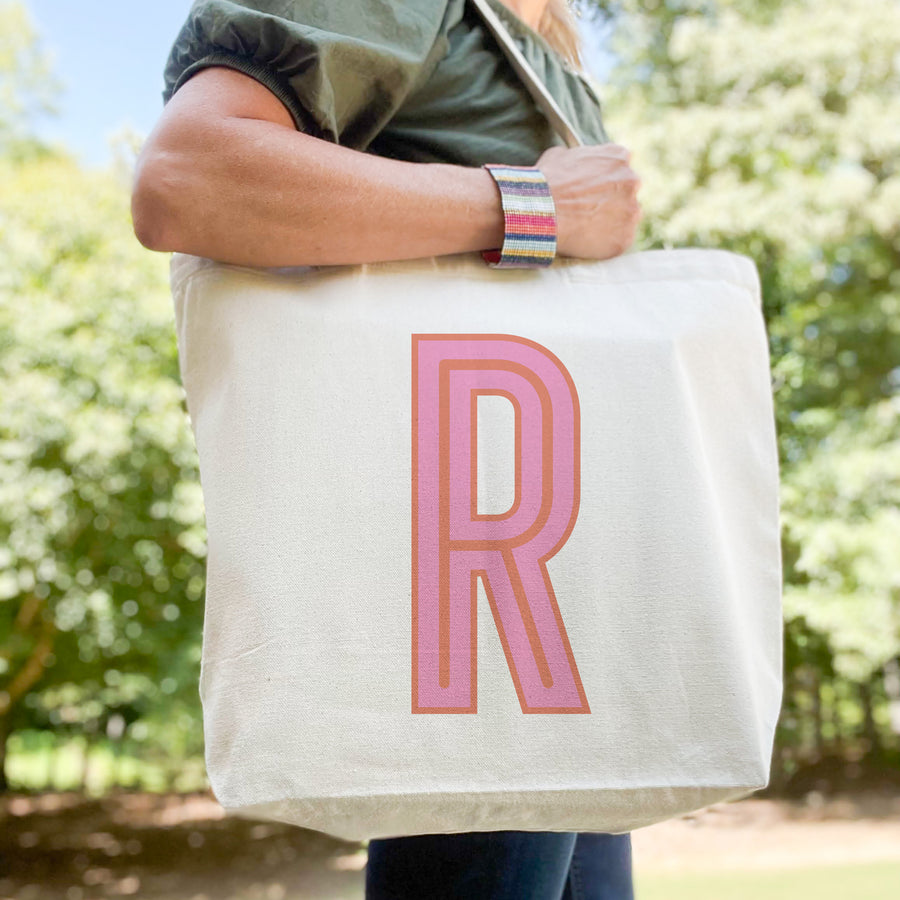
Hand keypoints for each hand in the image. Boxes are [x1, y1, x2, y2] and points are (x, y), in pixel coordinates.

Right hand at [535, 142, 641, 259]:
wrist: (542, 213)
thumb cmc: (546, 184)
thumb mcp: (558, 156)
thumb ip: (578, 157)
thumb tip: (573, 161)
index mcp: (618, 157)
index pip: (620, 167)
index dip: (604, 180)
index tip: (593, 190)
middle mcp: (631, 181)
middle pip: (627, 193)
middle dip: (612, 201)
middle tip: (589, 210)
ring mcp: (631, 211)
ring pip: (626, 218)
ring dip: (612, 223)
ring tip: (586, 228)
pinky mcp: (624, 238)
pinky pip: (619, 242)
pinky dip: (606, 243)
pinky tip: (587, 241)